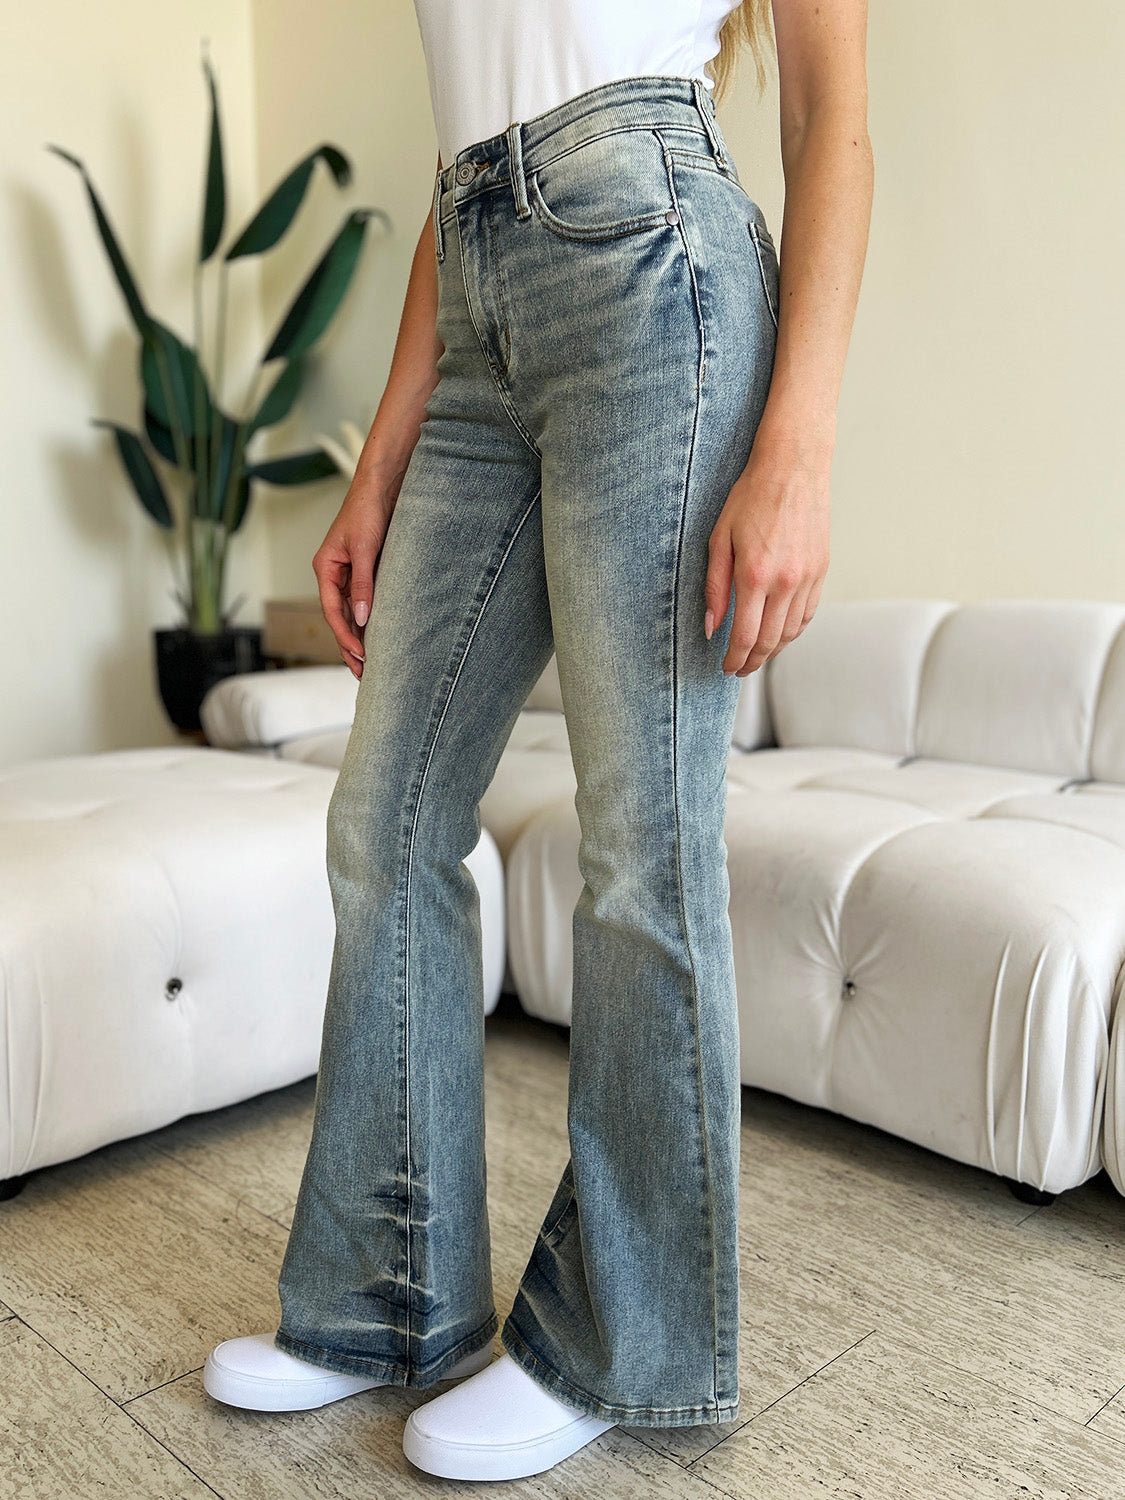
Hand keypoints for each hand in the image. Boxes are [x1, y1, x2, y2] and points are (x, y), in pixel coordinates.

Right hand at [312, 472, 395, 680]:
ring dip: (359, 636)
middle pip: (339, 617)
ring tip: (369, 662)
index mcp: (326, 568)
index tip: (358, 655)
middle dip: (349, 644)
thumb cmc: (367, 510)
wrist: (382, 486)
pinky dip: (369, 619)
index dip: (344, 636)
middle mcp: (333, 573)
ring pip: (351, 612)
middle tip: (363, 672)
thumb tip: (363, 618)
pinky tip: (377, 635)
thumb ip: (362, 583)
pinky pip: (363, 600)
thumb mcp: (365, 549)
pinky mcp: (364, 570)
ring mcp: (348, 572)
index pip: (332, 611)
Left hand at [704, 423, 831, 676]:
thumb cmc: (750, 497)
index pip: (746, 636)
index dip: (735, 659)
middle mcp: (786, 581)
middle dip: (753, 662)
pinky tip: (779, 632)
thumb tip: (711, 628)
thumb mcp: (719, 539)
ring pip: (792, 631)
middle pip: (770, 641)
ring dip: (773, 650)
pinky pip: (807, 613)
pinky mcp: (821, 570)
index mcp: (755, 574)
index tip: (726, 668)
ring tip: (756, 655)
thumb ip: (714, 588)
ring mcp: (808, 577)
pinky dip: (792, 630)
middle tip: (739, 669)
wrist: (793, 467)